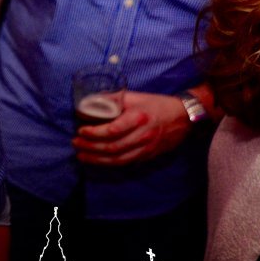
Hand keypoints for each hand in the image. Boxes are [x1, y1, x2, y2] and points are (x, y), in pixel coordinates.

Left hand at [72, 90, 191, 165]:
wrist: (183, 117)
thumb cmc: (156, 104)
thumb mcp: (135, 97)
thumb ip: (114, 98)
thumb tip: (90, 100)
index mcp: (139, 118)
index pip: (113, 130)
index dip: (95, 133)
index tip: (81, 130)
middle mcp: (143, 135)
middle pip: (113, 147)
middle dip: (91, 147)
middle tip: (76, 143)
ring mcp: (146, 148)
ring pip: (118, 159)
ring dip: (97, 159)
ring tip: (81, 155)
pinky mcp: (148, 155)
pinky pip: (126, 162)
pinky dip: (109, 163)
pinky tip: (97, 160)